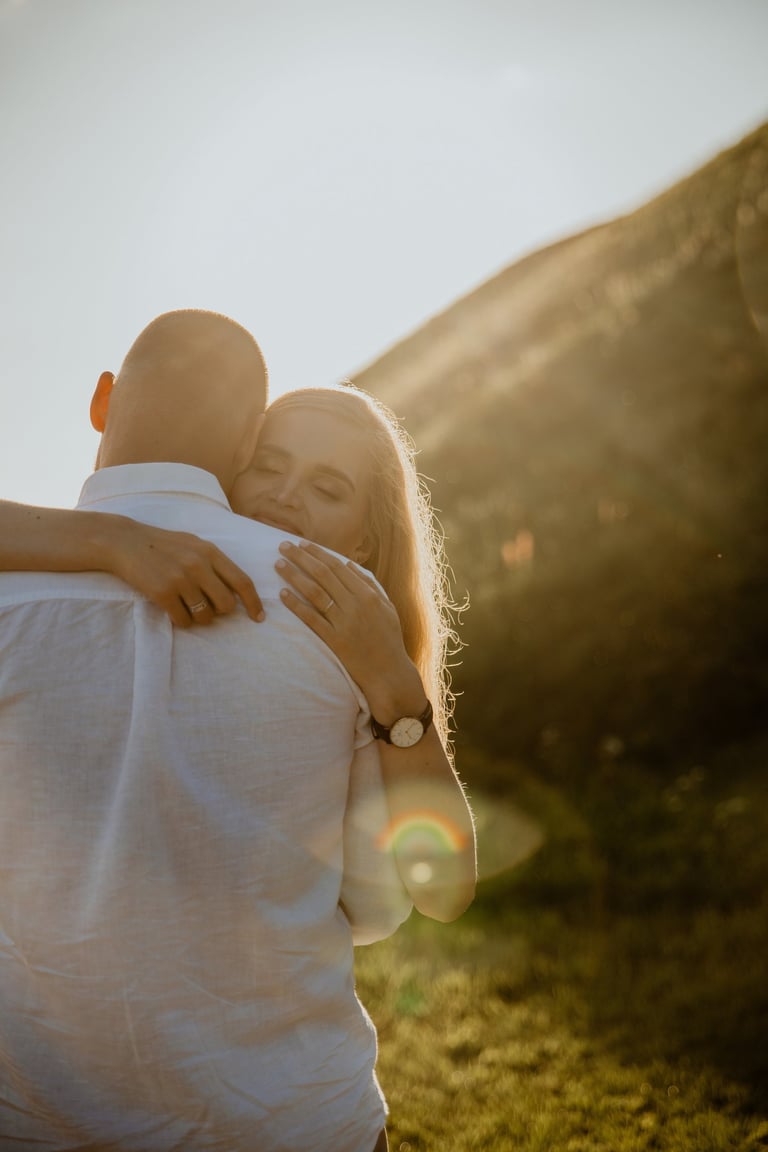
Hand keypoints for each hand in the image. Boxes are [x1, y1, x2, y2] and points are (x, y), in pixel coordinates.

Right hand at [109, 519, 263, 627]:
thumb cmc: (164, 545)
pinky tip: (175, 611)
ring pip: (205, 616)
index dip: (253, 602)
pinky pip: (184, 620)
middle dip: (221, 611)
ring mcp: (180, 579)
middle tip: (208, 607)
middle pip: (227, 604)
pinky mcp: (162, 593)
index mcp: (210, 552)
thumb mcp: (194, 545)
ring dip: (200, 618)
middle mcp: (199, 565)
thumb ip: (215, 563)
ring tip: (187, 607)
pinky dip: (182, 621)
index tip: (258, 617)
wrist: (125, 542)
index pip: (242, 581)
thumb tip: (238, 590)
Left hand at [275, 540, 424, 717]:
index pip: (337, 567)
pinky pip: (311, 618)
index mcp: (368, 595)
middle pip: (323, 574)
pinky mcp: (334, 640)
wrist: (389, 672)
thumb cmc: (388, 639)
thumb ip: (369, 585)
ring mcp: (344, 623)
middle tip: (283, 546)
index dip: (318, 554)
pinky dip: (296, 605)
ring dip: (294, 576)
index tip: (302, 544)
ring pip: (314, 593)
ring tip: (278, 565)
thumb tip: (350, 564)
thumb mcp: (386, 608)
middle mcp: (355, 605)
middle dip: (301, 557)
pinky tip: (282, 593)